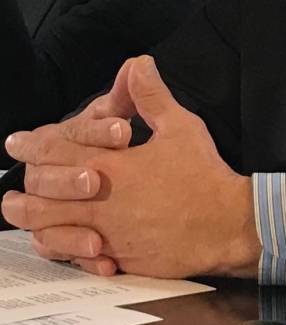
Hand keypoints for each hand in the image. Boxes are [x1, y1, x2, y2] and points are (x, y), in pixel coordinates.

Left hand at [2, 56, 260, 279]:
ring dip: (33, 225)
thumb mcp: (179, 126)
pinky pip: (78, 260)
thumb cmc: (203, 174)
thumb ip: (151, 96)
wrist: (226, 224)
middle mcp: (101, 202)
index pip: (57, 153)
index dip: (32, 146)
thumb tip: (137, 63)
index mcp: (112, 166)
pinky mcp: (120, 258)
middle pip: (43, 200)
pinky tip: (61, 245)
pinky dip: (64, 251)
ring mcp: (108, 234)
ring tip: (24, 219)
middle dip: (22, 194)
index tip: (17, 143)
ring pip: (52, 233)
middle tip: (9, 193)